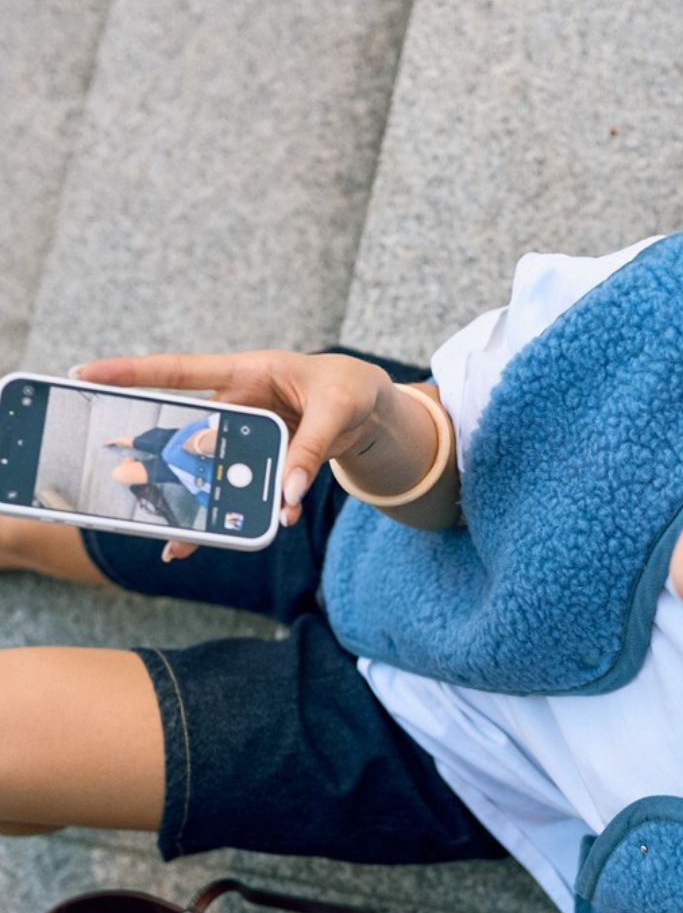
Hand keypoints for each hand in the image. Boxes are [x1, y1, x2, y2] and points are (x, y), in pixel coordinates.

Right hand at [71, 349, 390, 558]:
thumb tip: (289, 492)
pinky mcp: (261, 463)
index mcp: (247, 373)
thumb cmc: (349, 390)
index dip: (131, 371)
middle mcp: (237, 406)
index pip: (179, 371)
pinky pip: (242, 491)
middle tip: (124, 481)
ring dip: (196, 506)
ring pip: (208, 472)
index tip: (83, 372)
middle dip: (156, 462)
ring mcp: (246, 437)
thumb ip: (312, 448)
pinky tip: (237, 535)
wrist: (370, 408)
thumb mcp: (338, 411)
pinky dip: (241, 516)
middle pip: (186, 436)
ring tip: (178, 541)